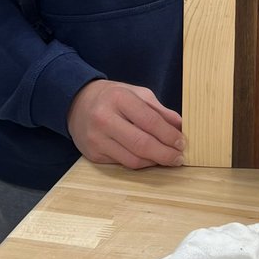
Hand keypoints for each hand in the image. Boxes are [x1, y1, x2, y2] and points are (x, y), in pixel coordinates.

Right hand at [67, 79, 184, 169]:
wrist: (76, 103)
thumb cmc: (112, 97)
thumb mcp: (137, 94)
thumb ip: (159, 110)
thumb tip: (180, 127)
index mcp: (119, 99)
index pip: (150, 121)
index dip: (169, 135)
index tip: (182, 142)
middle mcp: (105, 119)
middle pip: (142, 144)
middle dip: (166, 154)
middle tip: (179, 157)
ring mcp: (97, 139)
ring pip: (133, 159)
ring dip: (155, 162)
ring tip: (168, 159)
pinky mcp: (93, 154)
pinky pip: (123, 164)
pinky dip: (140, 164)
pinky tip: (149, 159)